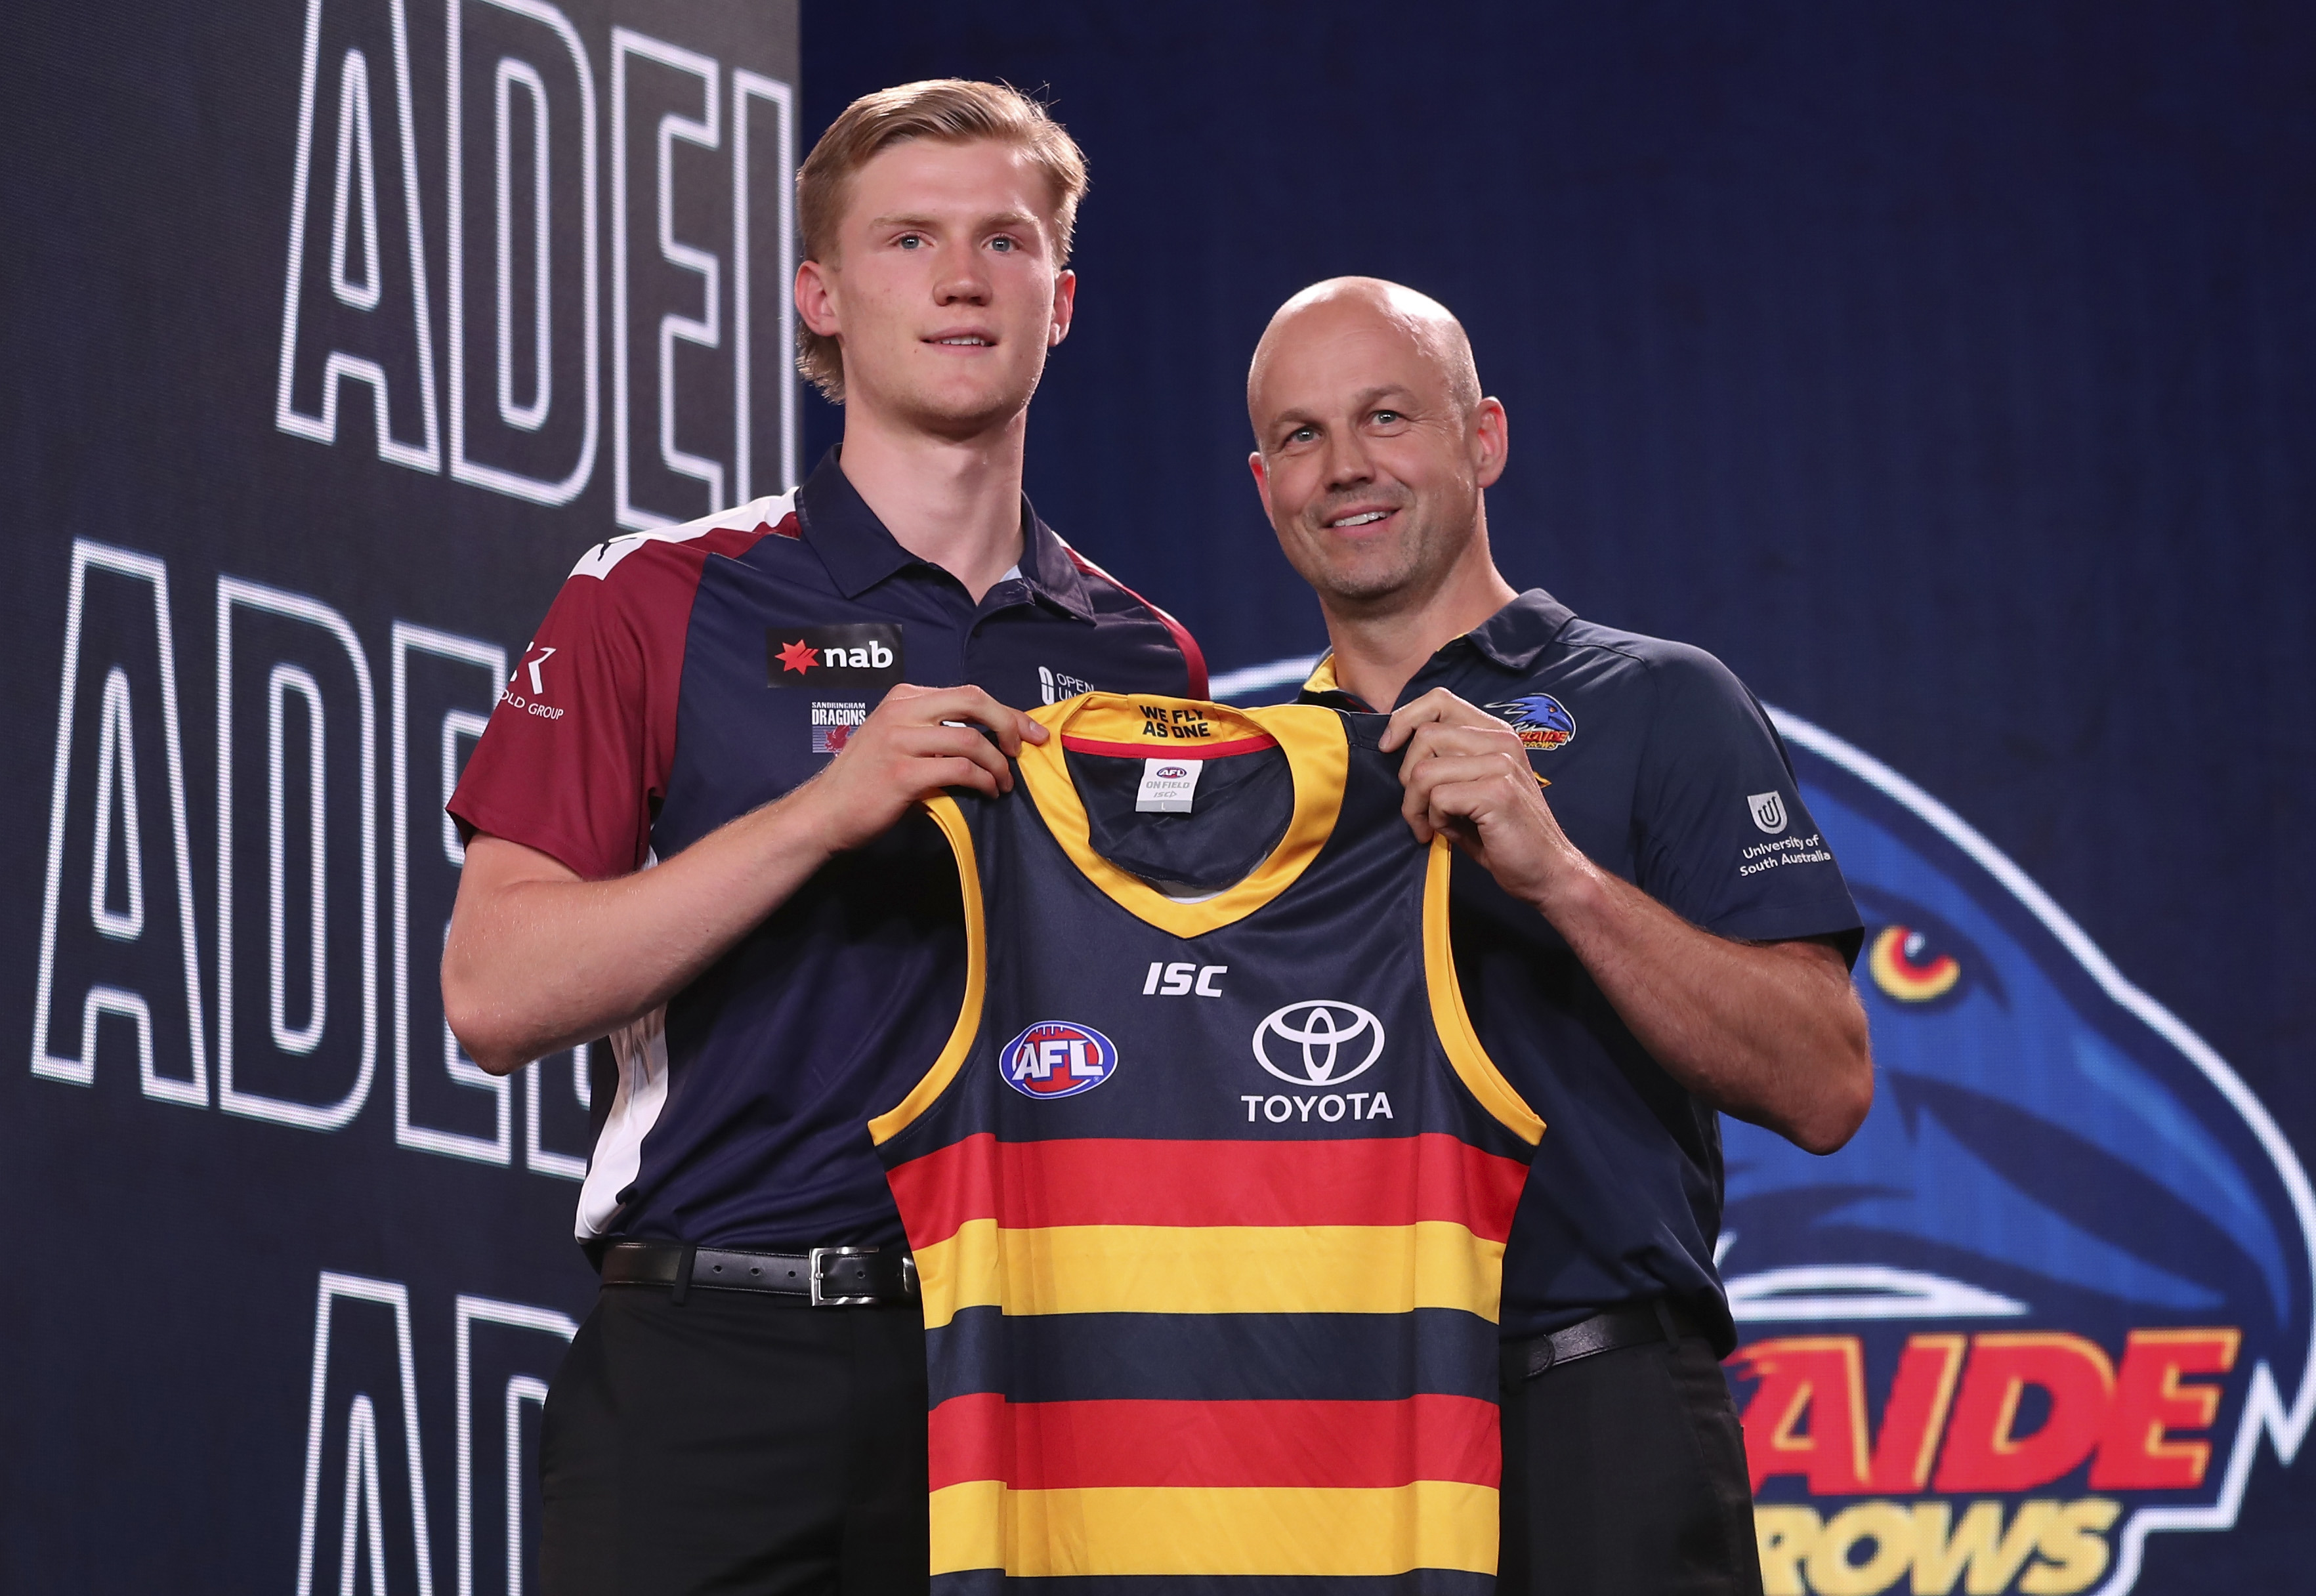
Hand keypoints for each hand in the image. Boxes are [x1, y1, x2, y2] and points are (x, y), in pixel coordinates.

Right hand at [792, 683, 1046, 853]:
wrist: (826, 812)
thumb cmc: (867, 780)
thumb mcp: (897, 739)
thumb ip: (935, 730)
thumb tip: (992, 737)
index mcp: (903, 698)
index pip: (968, 694)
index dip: (1005, 712)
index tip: (1030, 732)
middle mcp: (901, 712)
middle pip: (974, 701)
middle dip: (1009, 724)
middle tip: (1024, 751)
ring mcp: (900, 741)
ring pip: (971, 740)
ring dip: (998, 765)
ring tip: (1004, 783)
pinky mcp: (903, 773)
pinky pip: (960, 770)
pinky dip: (984, 781)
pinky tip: (988, 793)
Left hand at [1380, 688, 1589, 908]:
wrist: (1546, 870)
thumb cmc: (1502, 833)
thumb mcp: (1472, 786)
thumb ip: (1444, 761)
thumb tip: (1395, 746)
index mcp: (1495, 733)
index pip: (1439, 700)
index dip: (1405, 719)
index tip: (1388, 747)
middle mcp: (1501, 741)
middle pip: (1424, 737)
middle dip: (1407, 779)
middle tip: (1419, 810)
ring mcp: (1501, 764)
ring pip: (1424, 771)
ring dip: (1417, 806)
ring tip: (1434, 826)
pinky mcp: (1497, 792)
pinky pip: (1438, 798)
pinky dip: (1435, 821)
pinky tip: (1452, 833)